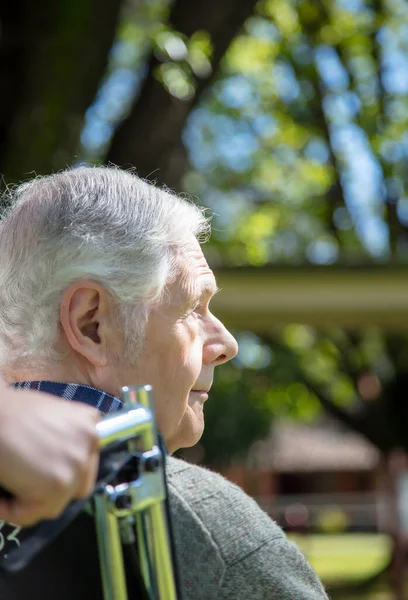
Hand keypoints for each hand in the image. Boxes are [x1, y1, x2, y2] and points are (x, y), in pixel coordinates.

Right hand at [0, 383, 99, 525]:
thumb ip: (62, 440)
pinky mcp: (58, 483)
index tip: (37, 474)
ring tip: (7, 486)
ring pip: (54, 504)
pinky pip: (30, 514)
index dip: (58, 471)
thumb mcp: (50, 416)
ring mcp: (78, 463)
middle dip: (48, 490)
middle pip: (75, 486)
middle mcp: (90, 442)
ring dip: (27, 501)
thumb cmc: (9, 411)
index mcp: (89, 423)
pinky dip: (9, 511)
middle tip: (22, 484)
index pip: (84, 463)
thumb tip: (52, 466)